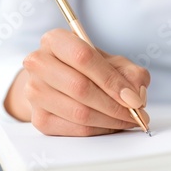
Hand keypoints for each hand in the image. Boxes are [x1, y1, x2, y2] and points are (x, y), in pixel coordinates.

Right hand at [14, 29, 149, 135]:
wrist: (60, 83)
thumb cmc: (89, 69)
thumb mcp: (113, 62)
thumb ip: (130, 73)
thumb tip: (137, 95)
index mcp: (55, 40)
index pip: (83, 57)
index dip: (112, 80)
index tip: (134, 98)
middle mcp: (38, 63)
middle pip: (80, 87)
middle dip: (114, 105)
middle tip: (136, 113)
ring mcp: (34, 92)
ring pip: (78, 112)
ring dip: (110, 121)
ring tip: (128, 120)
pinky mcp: (38, 118)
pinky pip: (74, 129)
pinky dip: (99, 130)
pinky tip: (112, 125)